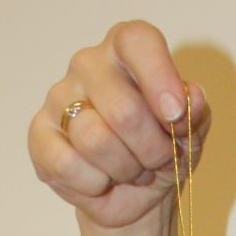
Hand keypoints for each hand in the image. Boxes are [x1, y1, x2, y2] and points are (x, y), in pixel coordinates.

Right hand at [28, 22, 211, 232]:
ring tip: (131, 170)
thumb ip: (195, 112)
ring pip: (95, 139)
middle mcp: (88, 64)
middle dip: (151, 149)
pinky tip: (101, 181)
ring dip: (124, 168)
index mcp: (126, 49)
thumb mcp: (190, 133)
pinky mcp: (39, 135)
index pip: (137, 40)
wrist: (135, 194)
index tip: (176, 115)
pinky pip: (67, 164)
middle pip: (123, 109)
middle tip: (157, 159)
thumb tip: (192, 98)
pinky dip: (94, 184)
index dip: (159, 77)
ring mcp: (58, 97)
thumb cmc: (161, 151)